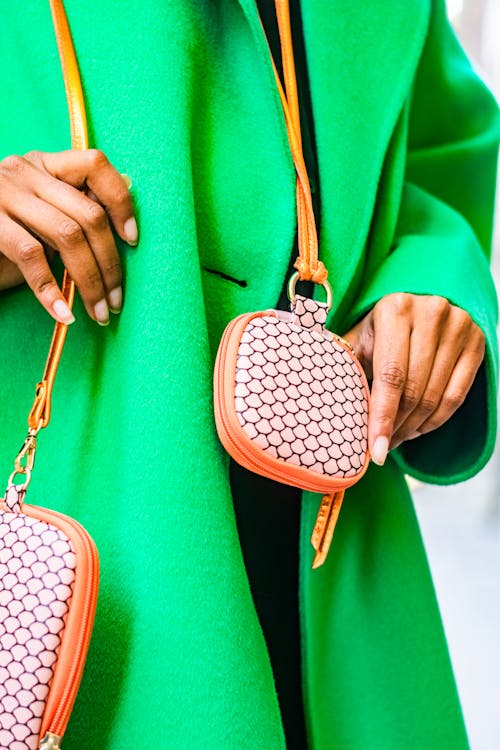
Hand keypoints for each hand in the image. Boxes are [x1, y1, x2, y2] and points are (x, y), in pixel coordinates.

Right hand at [0, 149, 136, 324]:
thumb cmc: (6, 233)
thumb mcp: (44, 214)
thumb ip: (78, 209)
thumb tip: (129, 214)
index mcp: (46, 165)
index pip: (95, 164)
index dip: (121, 202)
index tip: (132, 241)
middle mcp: (26, 172)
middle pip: (88, 214)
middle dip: (110, 264)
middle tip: (116, 301)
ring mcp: (5, 195)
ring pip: (68, 236)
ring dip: (90, 282)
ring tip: (99, 312)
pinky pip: (31, 257)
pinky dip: (51, 290)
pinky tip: (64, 314)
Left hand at [344, 293, 484, 464]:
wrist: (417, 306)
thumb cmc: (380, 330)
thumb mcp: (359, 339)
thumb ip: (344, 366)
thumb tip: (321, 406)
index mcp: (395, 309)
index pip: (390, 376)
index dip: (382, 417)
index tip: (376, 451)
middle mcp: (430, 312)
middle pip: (414, 390)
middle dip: (396, 426)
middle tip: (381, 447)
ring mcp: (458, 326)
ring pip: (435, 396)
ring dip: (414, 427)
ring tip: (396, 438)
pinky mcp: (477, 342)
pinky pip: (457, 395)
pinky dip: (436, 420)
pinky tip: (417, 428)